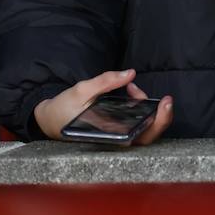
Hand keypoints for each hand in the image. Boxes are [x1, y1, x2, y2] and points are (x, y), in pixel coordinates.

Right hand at [32, 69, 173, 144]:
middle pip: (147, 137)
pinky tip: (130, 92)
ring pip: (143, 130)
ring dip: (147, 109)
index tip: (165, 103)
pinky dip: (138, 108)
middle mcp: (114, 140)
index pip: (140, 137)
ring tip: (132, 89)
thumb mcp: (82, 90)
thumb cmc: (63, 108)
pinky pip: (134, 124)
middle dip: (161, 117)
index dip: (158, 122)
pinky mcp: (116, 131)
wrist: (48, 119)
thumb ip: (106, 81)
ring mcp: (116, 137)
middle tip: (166, 100)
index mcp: (106, 136)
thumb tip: (130, 73)